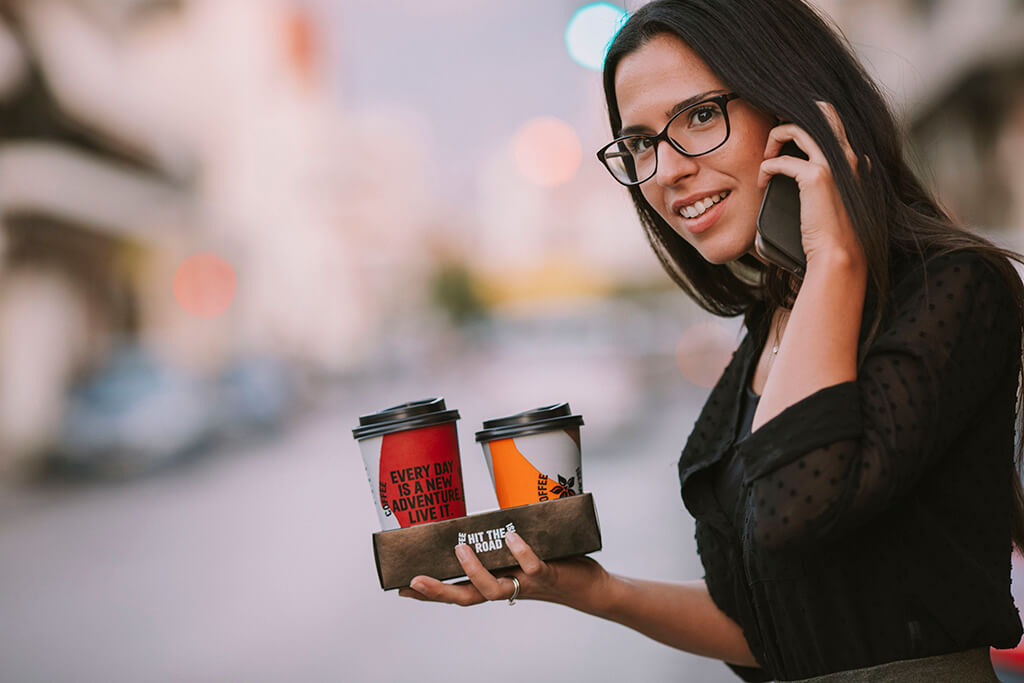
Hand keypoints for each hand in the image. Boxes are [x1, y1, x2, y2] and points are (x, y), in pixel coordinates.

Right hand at [398, 531, 608, 609]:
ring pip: (493, 588)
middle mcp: (506, 588)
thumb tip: (483, 518)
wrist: (589, 586)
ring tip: (460, 548)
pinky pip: (532, 566)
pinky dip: (521, 551)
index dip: (431, 594)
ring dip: (474, 571)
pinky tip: (511, 535)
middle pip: (465, 598)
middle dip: (438, 592)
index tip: (403, 588)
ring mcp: (525, 584)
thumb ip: (501, 544)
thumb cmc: (552, 568)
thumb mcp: (520, 556)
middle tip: (413, 581)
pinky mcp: (548, 575)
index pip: (457, 592)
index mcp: (496, 584)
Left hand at [757, 102, 865, 269]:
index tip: (784, 135)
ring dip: (775, 138)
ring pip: (797, 128)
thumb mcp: (827, 199)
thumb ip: (820, 180)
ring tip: (766, 158)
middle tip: (774, 136)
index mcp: (852, 160)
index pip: (832, 121)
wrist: (837, 254)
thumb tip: (795, 172)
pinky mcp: (817, 176)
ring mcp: (833, 163)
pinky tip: (762, 182)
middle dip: (791, 116)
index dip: (806, 120)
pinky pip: (780, 160)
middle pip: (821, 111)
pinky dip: (766, 168)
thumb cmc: (829, 234)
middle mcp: (847, 156)